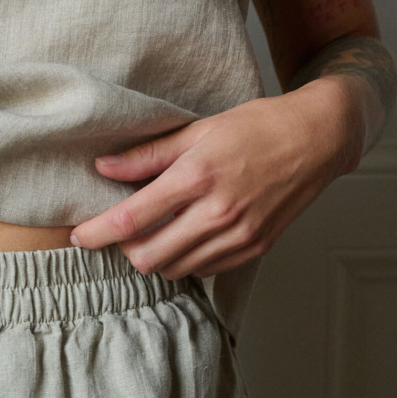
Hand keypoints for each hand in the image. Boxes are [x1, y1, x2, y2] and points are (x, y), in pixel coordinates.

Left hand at [69, 79, 360, 278]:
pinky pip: (204, 270)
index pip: (131, 218)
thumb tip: (104, 167)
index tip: (79, 236)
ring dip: (156, 256)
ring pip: (175, 269)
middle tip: (124, 231)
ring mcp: (239, 235)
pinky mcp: (254, 248)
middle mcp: (217, 212)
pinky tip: (187, 236)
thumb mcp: (199, 130)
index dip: (97, 232)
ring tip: (156, 231)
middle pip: (148, 257)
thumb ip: (148, 155)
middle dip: (126, 250)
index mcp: (198, 176)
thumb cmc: (257, 127)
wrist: (318, 139)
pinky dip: (187, 259)